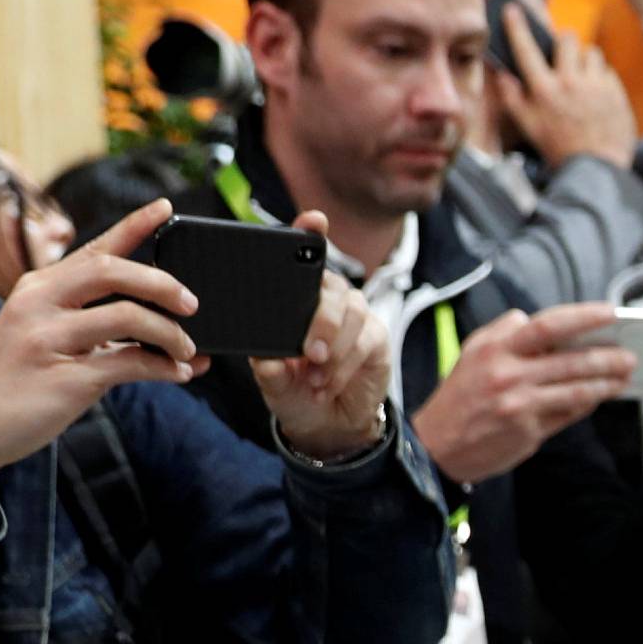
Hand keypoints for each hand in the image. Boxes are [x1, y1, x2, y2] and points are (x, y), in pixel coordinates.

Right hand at [0, 200, 206, 539]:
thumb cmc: (14, 384)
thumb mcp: (40, 337)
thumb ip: (87, 324)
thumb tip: (156, 329)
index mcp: (37, 287)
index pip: (93, 248)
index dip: (133, 225)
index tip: (167, 209)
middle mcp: (38, 303)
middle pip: (112, 271)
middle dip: (162, 283)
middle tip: (193, 303)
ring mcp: (48, 339)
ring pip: (127, 317)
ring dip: (170, 334)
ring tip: (189, 351)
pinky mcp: (63, 379)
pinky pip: (128, 363)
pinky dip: (162, 368)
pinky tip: (179, 374)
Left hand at [250, 213, 391, 457]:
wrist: (326, 423)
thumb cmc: (295, 391)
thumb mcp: (272, 381)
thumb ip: (268, 368)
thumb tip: (265, 356)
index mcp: (297, 297)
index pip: (304, 257)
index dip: (310, 233)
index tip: (314, 220)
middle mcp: (329, 299)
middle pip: (332, 287)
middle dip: (322, 320)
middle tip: (310, 353)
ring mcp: (356, 316)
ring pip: (352, 314)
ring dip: (333, 349)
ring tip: (315, 379)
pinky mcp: (377, 338)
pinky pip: (365, 342)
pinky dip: (345, 366)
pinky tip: (329, 383)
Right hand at [410, 301, 637, 483]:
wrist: (436, 446)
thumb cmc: (460, 396)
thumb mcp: (473, 352)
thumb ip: (505, 332)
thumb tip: (538, 320)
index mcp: (496, 349)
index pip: (548, 325)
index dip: (583, 317)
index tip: (610, 313)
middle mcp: (508, 375)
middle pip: (571, 361)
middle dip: (606, 358)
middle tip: (630, 356)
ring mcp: (520, 405)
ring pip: (575, 390)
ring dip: (605, 384)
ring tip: (624, 378)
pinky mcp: (528, 432)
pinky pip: (566, 414)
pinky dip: (586, 403)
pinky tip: (599, 397)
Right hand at [494, 8, 636, 169]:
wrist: (597, 171)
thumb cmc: (559, 150)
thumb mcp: (528, 128)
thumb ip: (512, 99)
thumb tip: (502, 74)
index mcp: (545, 90)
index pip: (526, 49)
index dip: (517, 26)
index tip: (512, 9)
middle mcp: (570, 82)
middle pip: (566, 38)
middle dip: (562, 41)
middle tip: (561, 56)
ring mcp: (596, 86)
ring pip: (591, 52)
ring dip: (585, 60)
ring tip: (581, 78)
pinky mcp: (616, 93)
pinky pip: (608, 72)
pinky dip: (601, 78)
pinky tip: (597, 95)